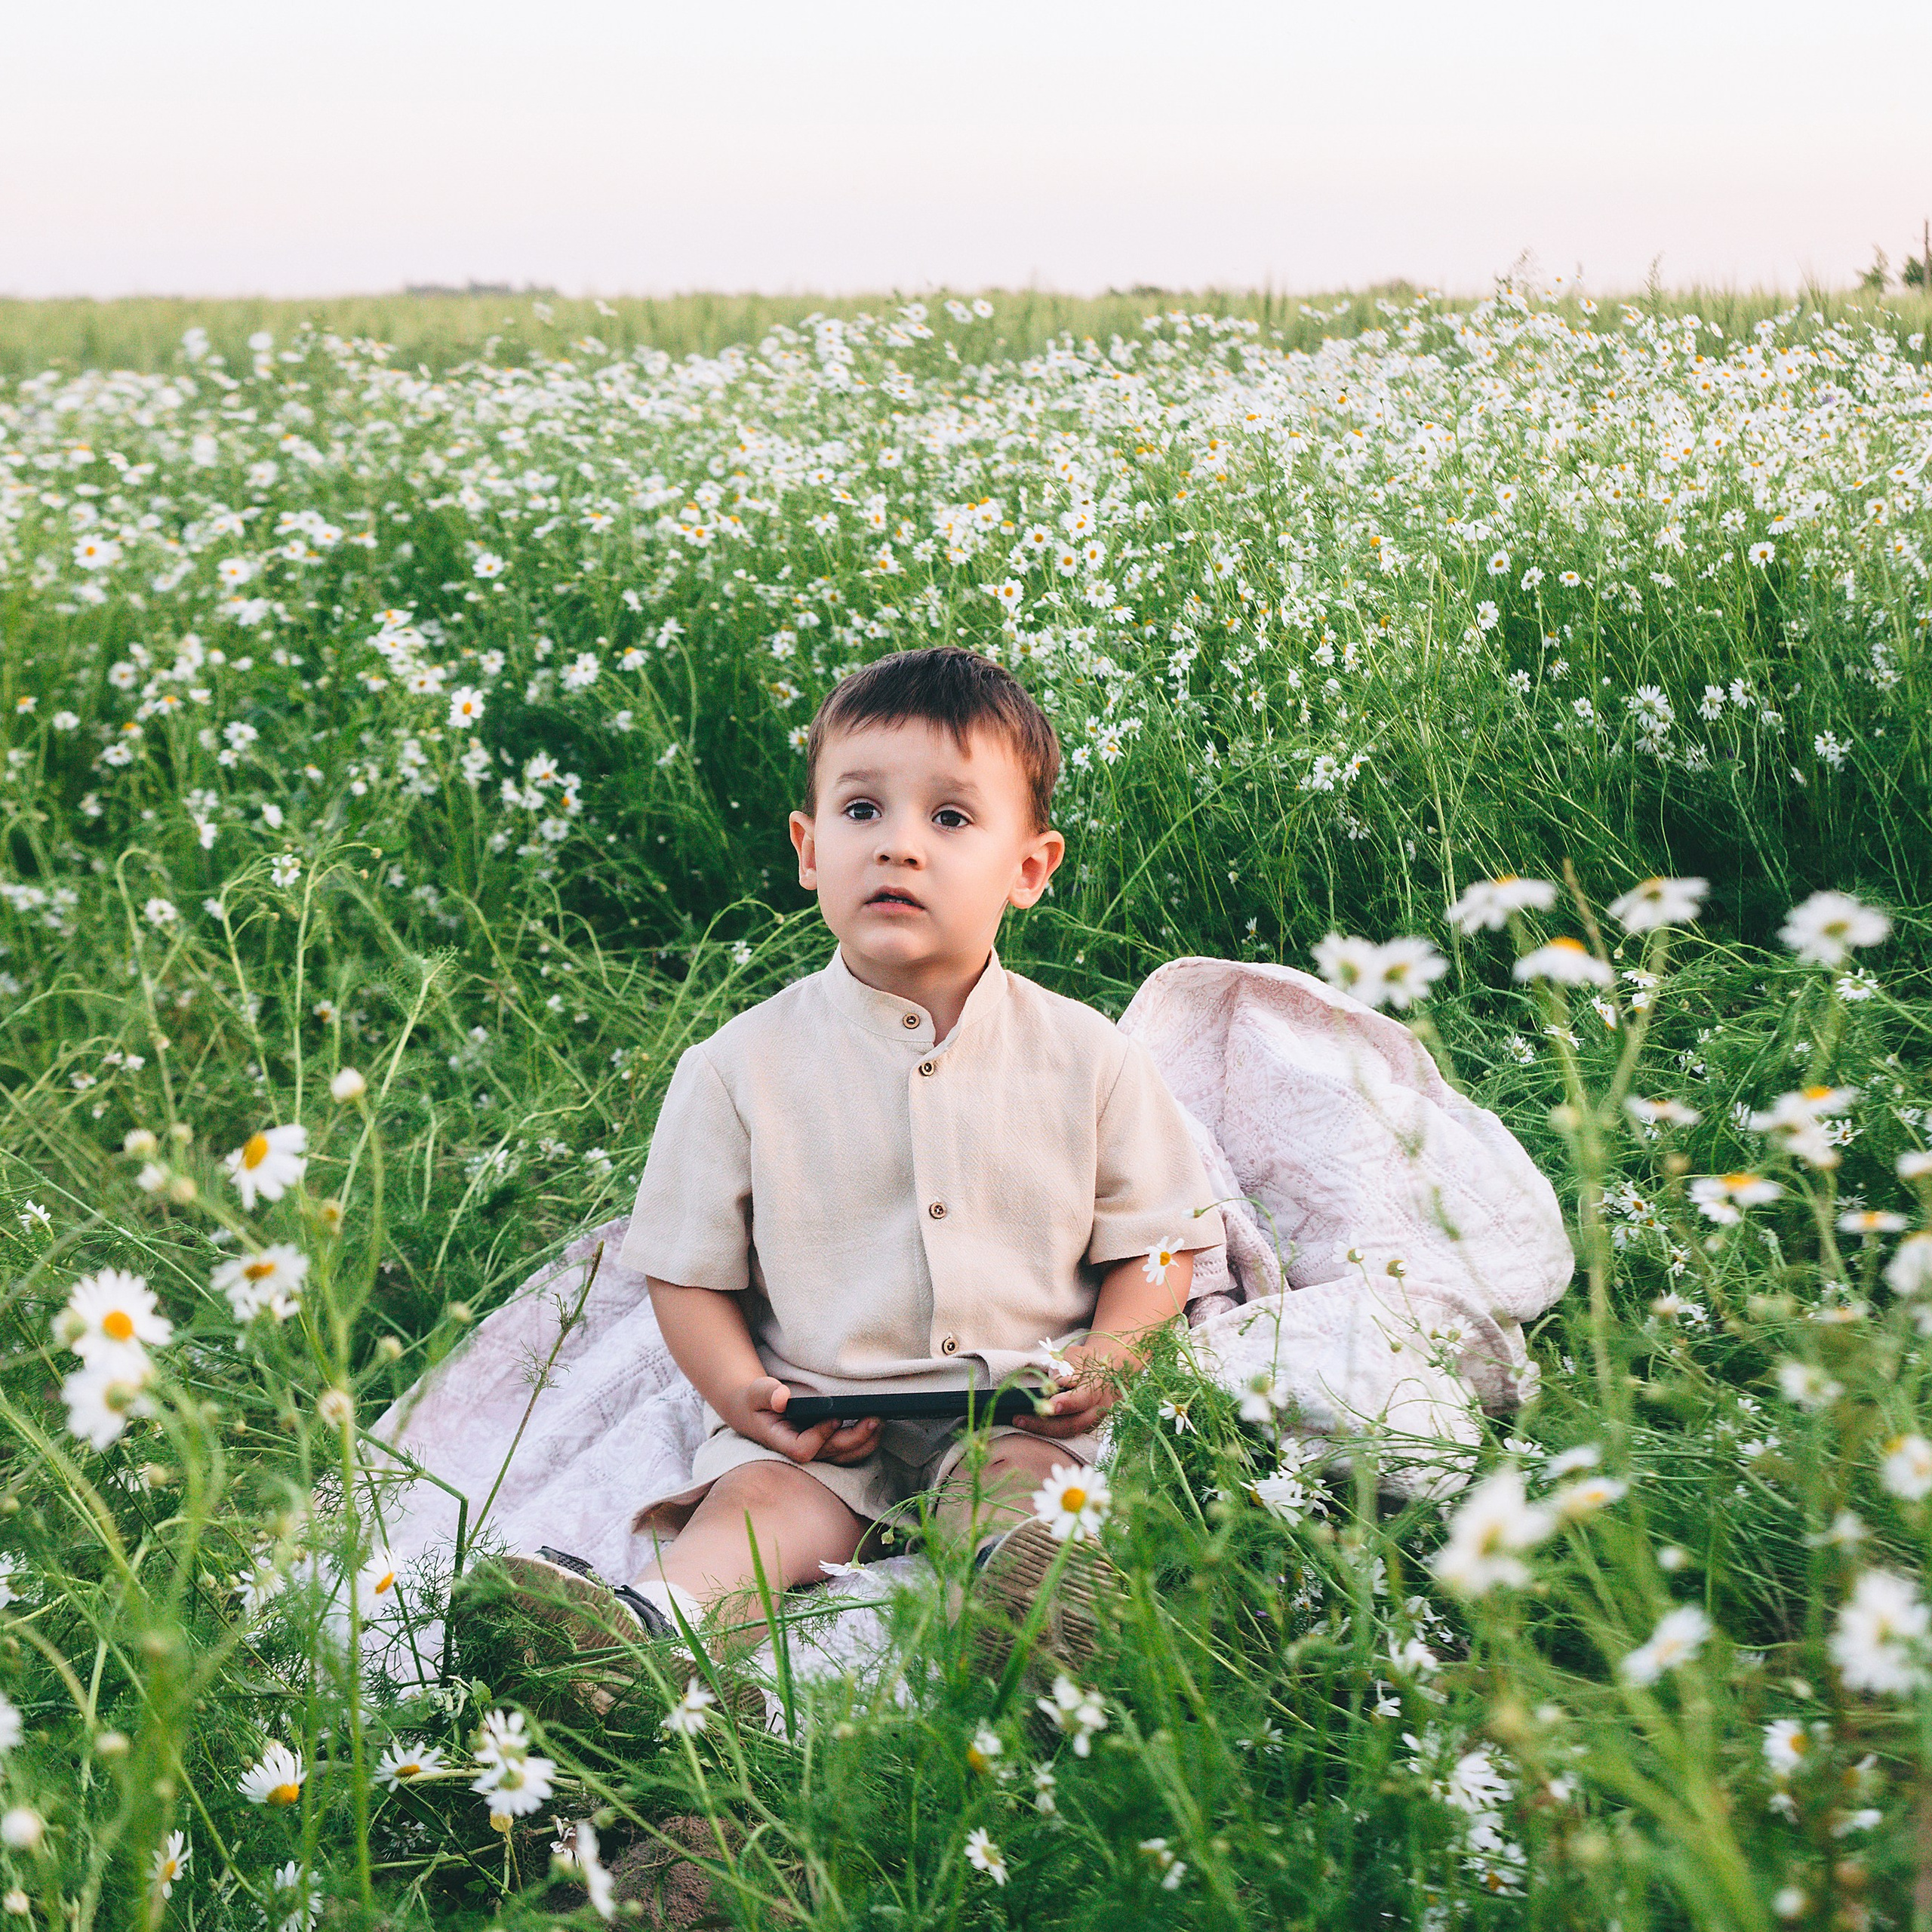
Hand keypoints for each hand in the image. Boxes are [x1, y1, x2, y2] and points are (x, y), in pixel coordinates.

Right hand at [729, 1377, 882, 1465]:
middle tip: (874, 1419)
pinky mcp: (825, 1446)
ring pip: (842, 1457)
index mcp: (781, 1441)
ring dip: (864, 1442)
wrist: (756, 1411)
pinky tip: (876, 1428)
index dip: (820, 1436)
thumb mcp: (756, 1392)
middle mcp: (799, 1450)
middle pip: (831, 1453)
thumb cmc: (756, 1400)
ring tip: (879, 1423)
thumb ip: (766, 1393)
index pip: (803, 1449)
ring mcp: (814, 1450)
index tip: (834, 1416)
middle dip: (854, 1438)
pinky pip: (847, 1452)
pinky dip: (863, 1442)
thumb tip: (781, 1398)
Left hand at [1008, 1347, 1117, 1439]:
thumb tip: (1057, 1383)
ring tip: (1019, 1421)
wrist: (1105, 1372)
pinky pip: (1066, 1433)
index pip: (1085, 1398)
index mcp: (1099, 1387)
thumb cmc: (1087, 1361)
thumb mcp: (1077, 1356)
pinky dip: (1047, 1431)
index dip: (1068, 1402)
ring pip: (1069, 1432)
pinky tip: (1029, 1424)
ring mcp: (1093, 1421)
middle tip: (1020, 1418)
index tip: (1051, 1404)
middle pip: (1074, 1423)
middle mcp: (1099, 1408)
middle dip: (1046, 1424)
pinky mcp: (1084, 1428)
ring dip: (1042, 1430)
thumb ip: (1068, 1367)